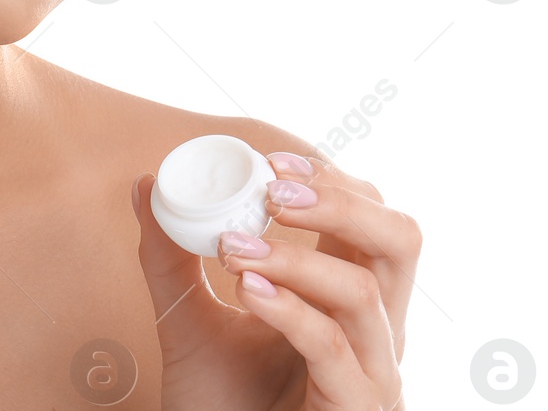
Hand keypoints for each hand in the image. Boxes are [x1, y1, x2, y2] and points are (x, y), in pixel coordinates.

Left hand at [130, 153, 419, 409]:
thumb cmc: (217, 404)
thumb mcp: (185, 317)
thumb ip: (169, 254)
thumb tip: (146, 185)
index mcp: (348, 300)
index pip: (372, 219)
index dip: (332, 179)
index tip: (270, 162)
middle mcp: (375, 333)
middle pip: (401, 242)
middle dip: (342, 201)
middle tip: (274, 191)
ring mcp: (372, 375)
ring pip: (365, 293)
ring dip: (297, 257)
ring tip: (233, 247)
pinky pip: (335, 350)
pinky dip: (291, 310)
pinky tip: (248, 287)